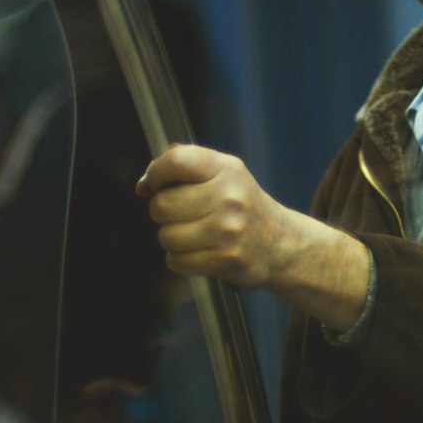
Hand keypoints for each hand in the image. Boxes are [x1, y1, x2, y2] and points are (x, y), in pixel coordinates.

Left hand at [136, 144, 290, 289]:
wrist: (280, 242)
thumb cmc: (239, 205)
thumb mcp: (221, 174)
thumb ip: (181, 167)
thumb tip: (143, 186)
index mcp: (227, 169)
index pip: (176, 161)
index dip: (157, 173)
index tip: (158, 184)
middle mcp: (230, 197)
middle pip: (162, 205)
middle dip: (164, 212)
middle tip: (183, 214)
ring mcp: (229, 231)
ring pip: (166, 236)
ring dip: (173, 238)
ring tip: (196, 235)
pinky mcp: (226, 260)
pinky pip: (176, 261)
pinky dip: (181, 259)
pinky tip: (201, 251)